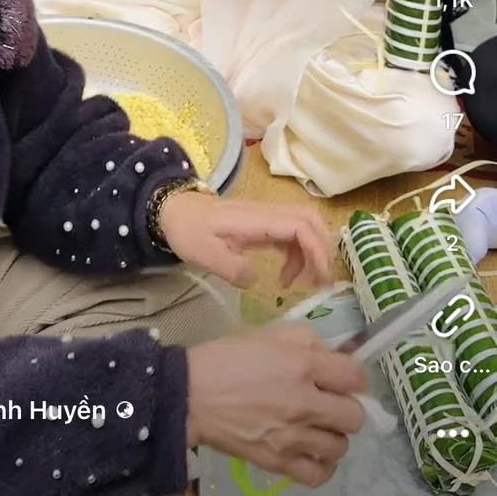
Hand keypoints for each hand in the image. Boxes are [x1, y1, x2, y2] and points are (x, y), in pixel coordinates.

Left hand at [158, 195, 333, 288]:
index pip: (299, 225)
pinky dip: (298, 255)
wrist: (174, 211)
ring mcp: (266, 217)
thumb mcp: (203, 254)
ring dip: (310, 254)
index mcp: (256, 219)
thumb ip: (231, 268)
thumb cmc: (188, 231)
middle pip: (310, 219)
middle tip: (317, 280)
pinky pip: (292, 234)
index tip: (317, 278)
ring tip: (301, 284)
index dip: (315, 249)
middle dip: (322, 249)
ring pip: (304, 226)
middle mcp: (267, 213)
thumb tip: (256, 278)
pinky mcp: (263, 225)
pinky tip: (285, 277)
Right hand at [186, 323, 367, 485]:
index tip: (343, 376)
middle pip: (354, 416)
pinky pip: (319, 474)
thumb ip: (305, 340)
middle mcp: (304, 402)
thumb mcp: (267, 335)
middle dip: (345, 406)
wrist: (190, 394)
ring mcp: (293, 436)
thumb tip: (333, 355)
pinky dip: (321, 465)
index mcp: (302, 365)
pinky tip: (311, 451)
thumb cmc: (227, 358)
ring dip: (332, 435)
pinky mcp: (279, 462)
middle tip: (327, 401)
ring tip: (316, 426)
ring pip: (340, 446)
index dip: (354, 375)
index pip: (356, 376)